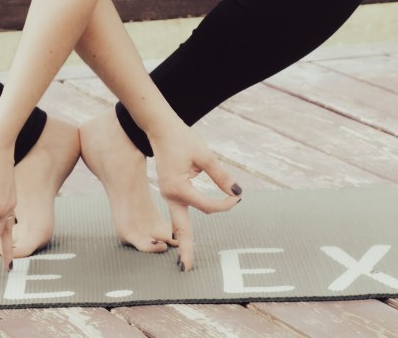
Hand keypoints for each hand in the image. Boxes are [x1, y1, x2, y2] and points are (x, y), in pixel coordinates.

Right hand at [148, 120, 242, 271]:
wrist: (159, 128)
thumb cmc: (181, 138)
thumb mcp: (204, 154)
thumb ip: (221, 175)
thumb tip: (237, 193)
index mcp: (177, 187)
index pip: (207, 206)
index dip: (225, 204)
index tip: (238, 197)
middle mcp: (170, 195)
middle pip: (180, 227)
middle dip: (185, 248)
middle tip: (187, 269)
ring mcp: (168, 195)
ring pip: (178, 222)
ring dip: (184, 240)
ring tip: (185, 261)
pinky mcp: (170, 191)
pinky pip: (178, 213)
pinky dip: (182, 228)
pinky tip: (184, 239)